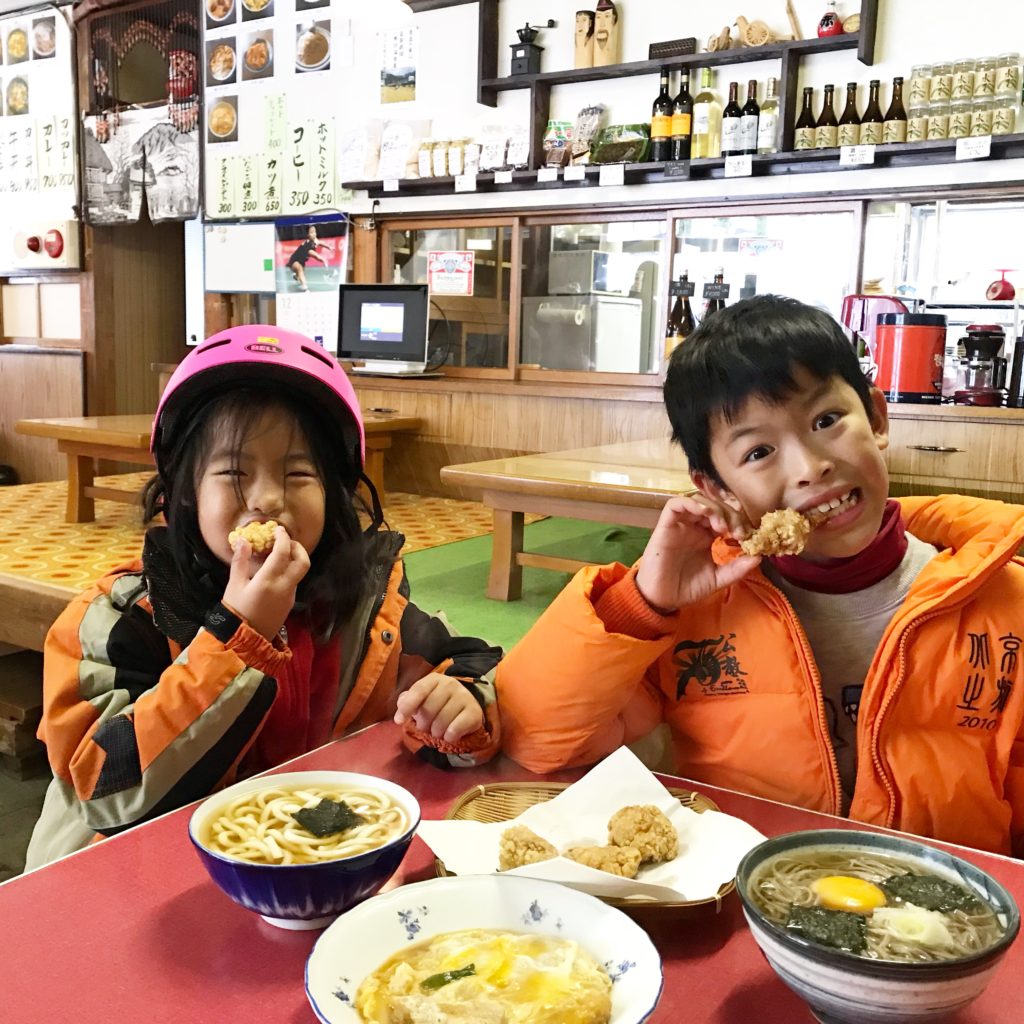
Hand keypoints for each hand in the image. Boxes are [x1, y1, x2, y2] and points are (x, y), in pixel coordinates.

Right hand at [222, 526, 309, 640]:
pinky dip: (290, 571)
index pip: (283, 552)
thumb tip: (243, 540)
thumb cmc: (235, 611)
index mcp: (269, 580)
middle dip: (298, 547)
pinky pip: (294, 582)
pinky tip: (276, 571)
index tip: (279, 529)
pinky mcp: (290, 603)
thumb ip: (240, 561)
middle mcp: (284, 587)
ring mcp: (290, 596)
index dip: (283, 537)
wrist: (244, 640)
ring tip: (278, 554)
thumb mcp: (234, 585)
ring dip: (294, 559)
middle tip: (286, 541)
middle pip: (303, 561)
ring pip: (299, 572)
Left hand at [394, 673, 483, 742]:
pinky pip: (455, 730)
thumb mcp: (421, 698)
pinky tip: (449, 735)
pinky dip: (448, 737)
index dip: (407, 706)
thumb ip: (406, 702)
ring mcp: (464, 696)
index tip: (398, 721)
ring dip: (436, 732)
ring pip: (441, 722)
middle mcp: (451, 684)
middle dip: (423, 724)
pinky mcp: (474, 712)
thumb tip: (399, 714)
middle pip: (429, 710)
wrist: (465, 705)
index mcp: (434, 679)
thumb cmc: (437, 702)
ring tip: (437, 731)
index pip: (419, 690)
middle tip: (425, 727)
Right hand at [634, 493, 760, 613]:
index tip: (749, 537)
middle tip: (738, 531)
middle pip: (716, 507)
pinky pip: (676, 504)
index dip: (739, 523)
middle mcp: (694, 527)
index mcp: (707, 537)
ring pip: (699, 501)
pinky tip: (704, 514)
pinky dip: (691, 503)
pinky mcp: (666, 525)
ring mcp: (680, 525)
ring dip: (714, 509)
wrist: (662, 599)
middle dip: (731, 515)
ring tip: (722, 526)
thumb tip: (759, 557)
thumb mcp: (718, 579)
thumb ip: (737, 569)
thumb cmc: (686, 588)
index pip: (726, 519)